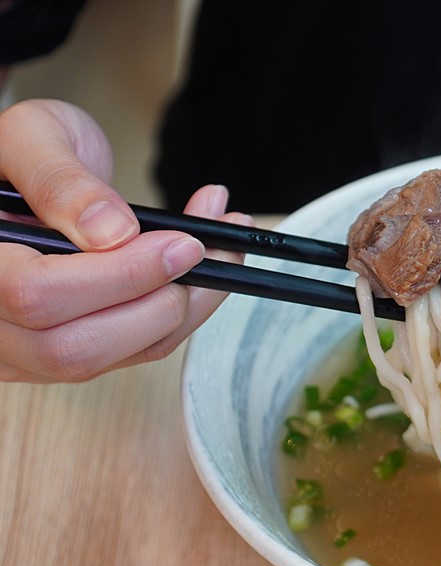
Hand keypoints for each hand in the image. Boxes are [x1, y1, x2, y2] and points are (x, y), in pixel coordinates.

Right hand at [0, 99, 248, 381]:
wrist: (23, 177)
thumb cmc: (16, 156)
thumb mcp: (32, 137)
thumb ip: (61, 181)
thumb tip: (111, 231)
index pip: (38, 295)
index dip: (120, 275)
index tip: (183, 242)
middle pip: (75, 349)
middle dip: (160, 302)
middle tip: (206, 247)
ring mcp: (25, 350)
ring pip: (114, 359)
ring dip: (187, 308)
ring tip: (225, 246)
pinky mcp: (71, 353)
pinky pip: (134, 350)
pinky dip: (185, 311)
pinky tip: (210, 264)